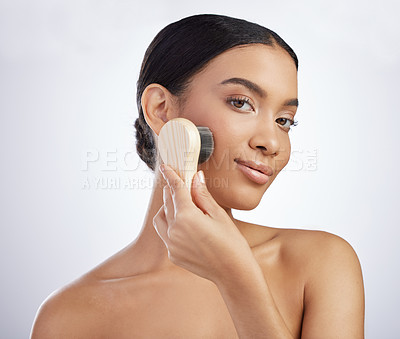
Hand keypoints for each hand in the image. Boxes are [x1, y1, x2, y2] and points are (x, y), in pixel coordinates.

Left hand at [153, 164, 252, 283]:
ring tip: (183, 207)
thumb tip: (195, 177)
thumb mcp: (218, 214)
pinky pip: (165, 234)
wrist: (233, 273)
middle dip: (172, 191)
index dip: (171, 176)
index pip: (176, 190)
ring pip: (160, 219)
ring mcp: (171, 244)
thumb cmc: (231, 242)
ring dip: (167, 209)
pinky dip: (171, 225)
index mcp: (186, 217)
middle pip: (167, 202)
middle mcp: (174, 230)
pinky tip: (186, 226)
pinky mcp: (173, 255)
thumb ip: (202, 195)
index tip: (165, 167)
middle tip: (181, 185)